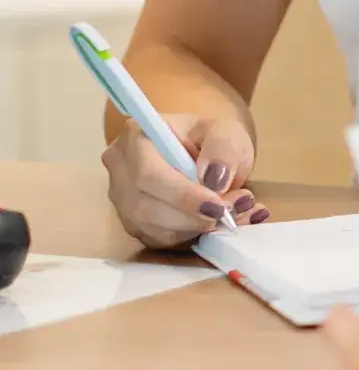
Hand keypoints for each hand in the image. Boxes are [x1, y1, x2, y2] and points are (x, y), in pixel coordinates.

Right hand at [103, 113, 264, 248]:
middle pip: (144, 206)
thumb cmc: (211, 138)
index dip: (181, 196)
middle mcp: (120, 168)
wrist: (205, 152)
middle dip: (190, 216)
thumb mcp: (227, 131)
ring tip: (227, 215)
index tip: (216, 207)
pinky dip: (187, 236)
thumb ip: (224, 149)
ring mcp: (121, 198)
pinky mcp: (132, 222)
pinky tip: (211, 222)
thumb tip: (214, 179)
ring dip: (192, 228)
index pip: (148, 174)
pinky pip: (156, 239)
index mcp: (137, 136)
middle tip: (227, 214)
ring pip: (150, 228)